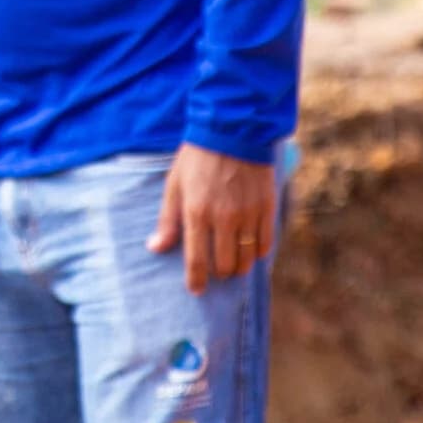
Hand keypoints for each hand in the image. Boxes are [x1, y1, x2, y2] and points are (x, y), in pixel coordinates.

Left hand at [147, 143, 276, 294]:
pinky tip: (250, 249)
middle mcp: (224, 218)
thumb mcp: (174, 186)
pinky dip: (258, 252)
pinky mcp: (267, 208)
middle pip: (225, 265)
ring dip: (238, 266)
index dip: (196, 280)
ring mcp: (249, 215)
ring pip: (247, 259)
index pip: (197, 260)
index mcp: (196, 213)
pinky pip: (265, 243)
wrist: (232, 132)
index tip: (195, 290)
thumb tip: (155, 248)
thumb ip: (168, 220)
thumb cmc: (196, 159)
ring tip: (231, 262)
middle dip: (219, 273)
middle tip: (214, 270)